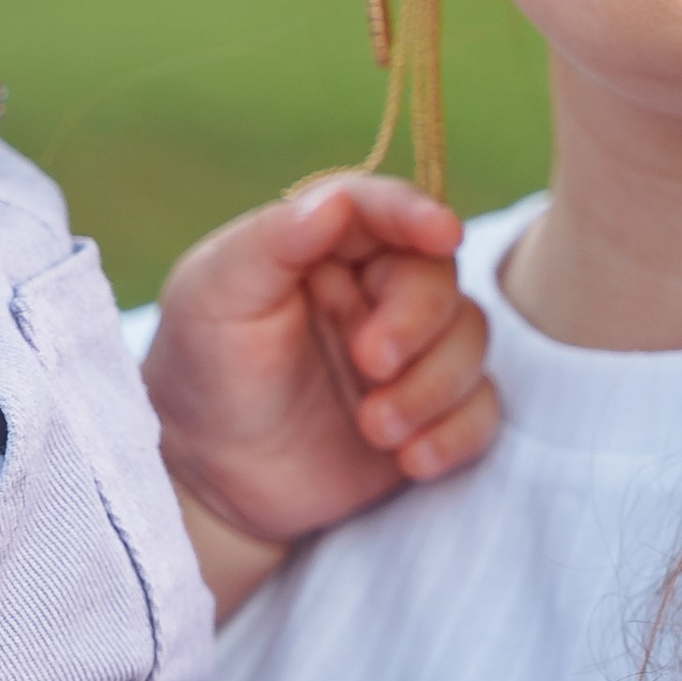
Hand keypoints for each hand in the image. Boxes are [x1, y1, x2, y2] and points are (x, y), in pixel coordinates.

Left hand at [143, 175, 496, 595]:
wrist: (208, 480)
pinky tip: (412, 460)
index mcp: (321, 248)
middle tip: (371, 362)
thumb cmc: (200, 372)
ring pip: (469, 339)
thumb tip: (335, 200)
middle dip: (417, 320)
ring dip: (433, 386)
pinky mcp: (426, 413)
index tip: (442, 232)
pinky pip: (480, 409)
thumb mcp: (213, 298)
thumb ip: (271, 243)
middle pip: (438, 276)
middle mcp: (372, 292)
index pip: (380, 210)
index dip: (416, 213)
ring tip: (374, 428)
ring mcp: (406, 353)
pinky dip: (457, 433)